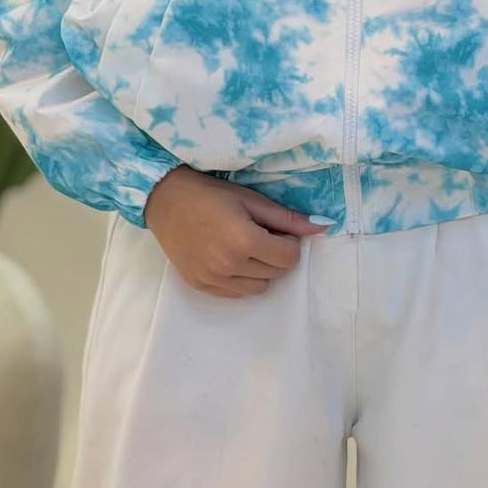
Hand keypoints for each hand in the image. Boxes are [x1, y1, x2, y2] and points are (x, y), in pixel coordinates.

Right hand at [142, 165, 333, 297]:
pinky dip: (242, 279)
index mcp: (244, 242)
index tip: (274, 228)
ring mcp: (213, 279)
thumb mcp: (251, 200)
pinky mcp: (200, 286)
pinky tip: (229, 257)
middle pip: (277, 272)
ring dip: (260, 269)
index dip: (288, 241)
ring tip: (243, 246)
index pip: (290, 257)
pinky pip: (237, 293)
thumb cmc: (209, 194)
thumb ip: (287, 218)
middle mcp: (229, 266)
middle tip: (258, 233)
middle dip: (275, 254)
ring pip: (260, 287)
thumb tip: (323, 227)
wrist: (164, 200)